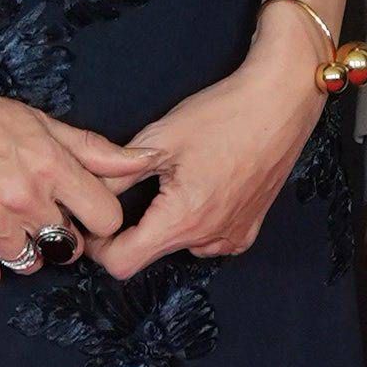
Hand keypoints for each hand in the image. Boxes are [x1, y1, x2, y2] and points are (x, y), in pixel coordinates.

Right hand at [0, 85, 145, 290]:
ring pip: (30, 264)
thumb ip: (91, 149)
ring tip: (3, 225)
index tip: (80, 214)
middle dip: (59, 235)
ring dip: (22, 251)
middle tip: (36, 217)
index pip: (106, 218)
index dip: (97, 220)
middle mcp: (26, 198)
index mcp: (51, 166)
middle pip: (68, 246)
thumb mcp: (38, 122)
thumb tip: (144, 161)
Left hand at [96, 51, 326, 278]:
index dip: (99, 246)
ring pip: (179, 248)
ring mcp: (232, 238)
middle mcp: (208, 238)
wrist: (281, 102)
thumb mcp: (158, 139)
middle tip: (134, 190)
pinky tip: (203, 189)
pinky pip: (209, 241)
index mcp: (182, 219)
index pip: (122, 263)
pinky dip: (195, 224)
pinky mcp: (249, 230)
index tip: (96, 222)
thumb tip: (85, 193)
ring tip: (174, 183)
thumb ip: (116, 175)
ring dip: (165, 227)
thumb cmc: (222, 115)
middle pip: (149, 255)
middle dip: (131, 231)